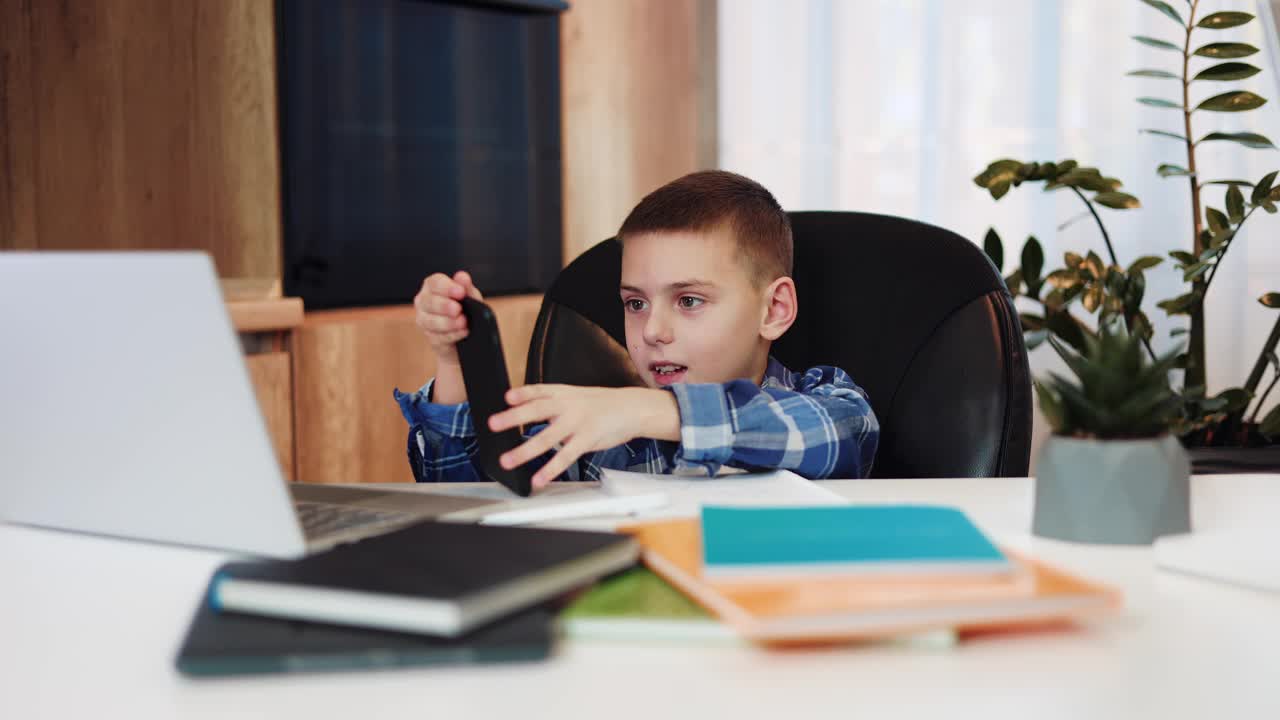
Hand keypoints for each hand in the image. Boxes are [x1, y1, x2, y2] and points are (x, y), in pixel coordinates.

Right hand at [413, 271, 482, 365]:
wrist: (469, 333)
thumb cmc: (466, 309)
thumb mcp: (470, 296)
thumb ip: (466, 287)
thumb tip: (462, 277)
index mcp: (432, 286)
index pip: (435, 283)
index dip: (447, 287)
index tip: (460, 292)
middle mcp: (424, 301)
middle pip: (429, 302)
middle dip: (444, 306)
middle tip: (458, 309)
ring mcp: (424, 320)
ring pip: (430, 321)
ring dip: (448, 322)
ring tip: (463, 322)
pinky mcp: (431, 338)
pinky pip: (438, 337)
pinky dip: (452, 335)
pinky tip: (463, 332)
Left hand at [488, 385, 680, 488]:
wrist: (632, 408)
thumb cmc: (601, 404)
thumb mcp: (576, 395)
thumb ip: (553, 403)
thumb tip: (526, 413)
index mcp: (563, 393)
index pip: (539, 390)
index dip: (522, 393)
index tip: (506, 397)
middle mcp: (568, 405)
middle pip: (537, 410)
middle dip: (513, 417)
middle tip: (493, 424)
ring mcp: (577, 422)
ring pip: (547, 437)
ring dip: (524, 451)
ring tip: (507, 461)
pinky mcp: (587, 439)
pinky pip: (565, 456)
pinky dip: (550, 469)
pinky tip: (539, 479)